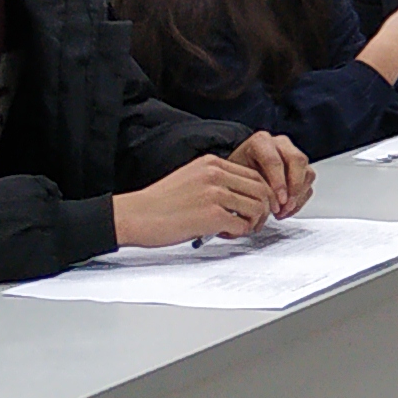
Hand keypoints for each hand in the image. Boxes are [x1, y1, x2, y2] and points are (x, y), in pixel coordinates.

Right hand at [113, 154, 276, 247]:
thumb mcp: (191, 177)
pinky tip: (224, 234)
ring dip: (253, 222)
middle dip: (263, 209)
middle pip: (262, 190)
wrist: (135, 215)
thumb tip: (242, 193)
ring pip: (258, 207)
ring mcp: (215, 194)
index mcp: (212, 163)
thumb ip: (216, 180)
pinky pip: (243, 225)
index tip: (254, 207)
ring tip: (237, 228)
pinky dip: (239, 233)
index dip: (260, 194)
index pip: (255, 175)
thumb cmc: (158, 202)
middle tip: (252, 221)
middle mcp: (216, 175)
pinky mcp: (212, 216)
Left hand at [233, 130, 313, 218]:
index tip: (280, 202)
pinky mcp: (302, 167)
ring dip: (299, 195)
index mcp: (261, 142)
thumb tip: (272, 205)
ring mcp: (294, 154)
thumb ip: (254, 185)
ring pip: (307, 172)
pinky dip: (301, 199)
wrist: (239, 169)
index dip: (279, 183)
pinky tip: (287, 210)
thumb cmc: (236, 172)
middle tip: (286, 206)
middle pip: (297, 161)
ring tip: (284, 211)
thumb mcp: (237, 176)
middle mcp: (281, 144)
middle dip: (294, 187)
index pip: (274, 161)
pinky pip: (309, 183)